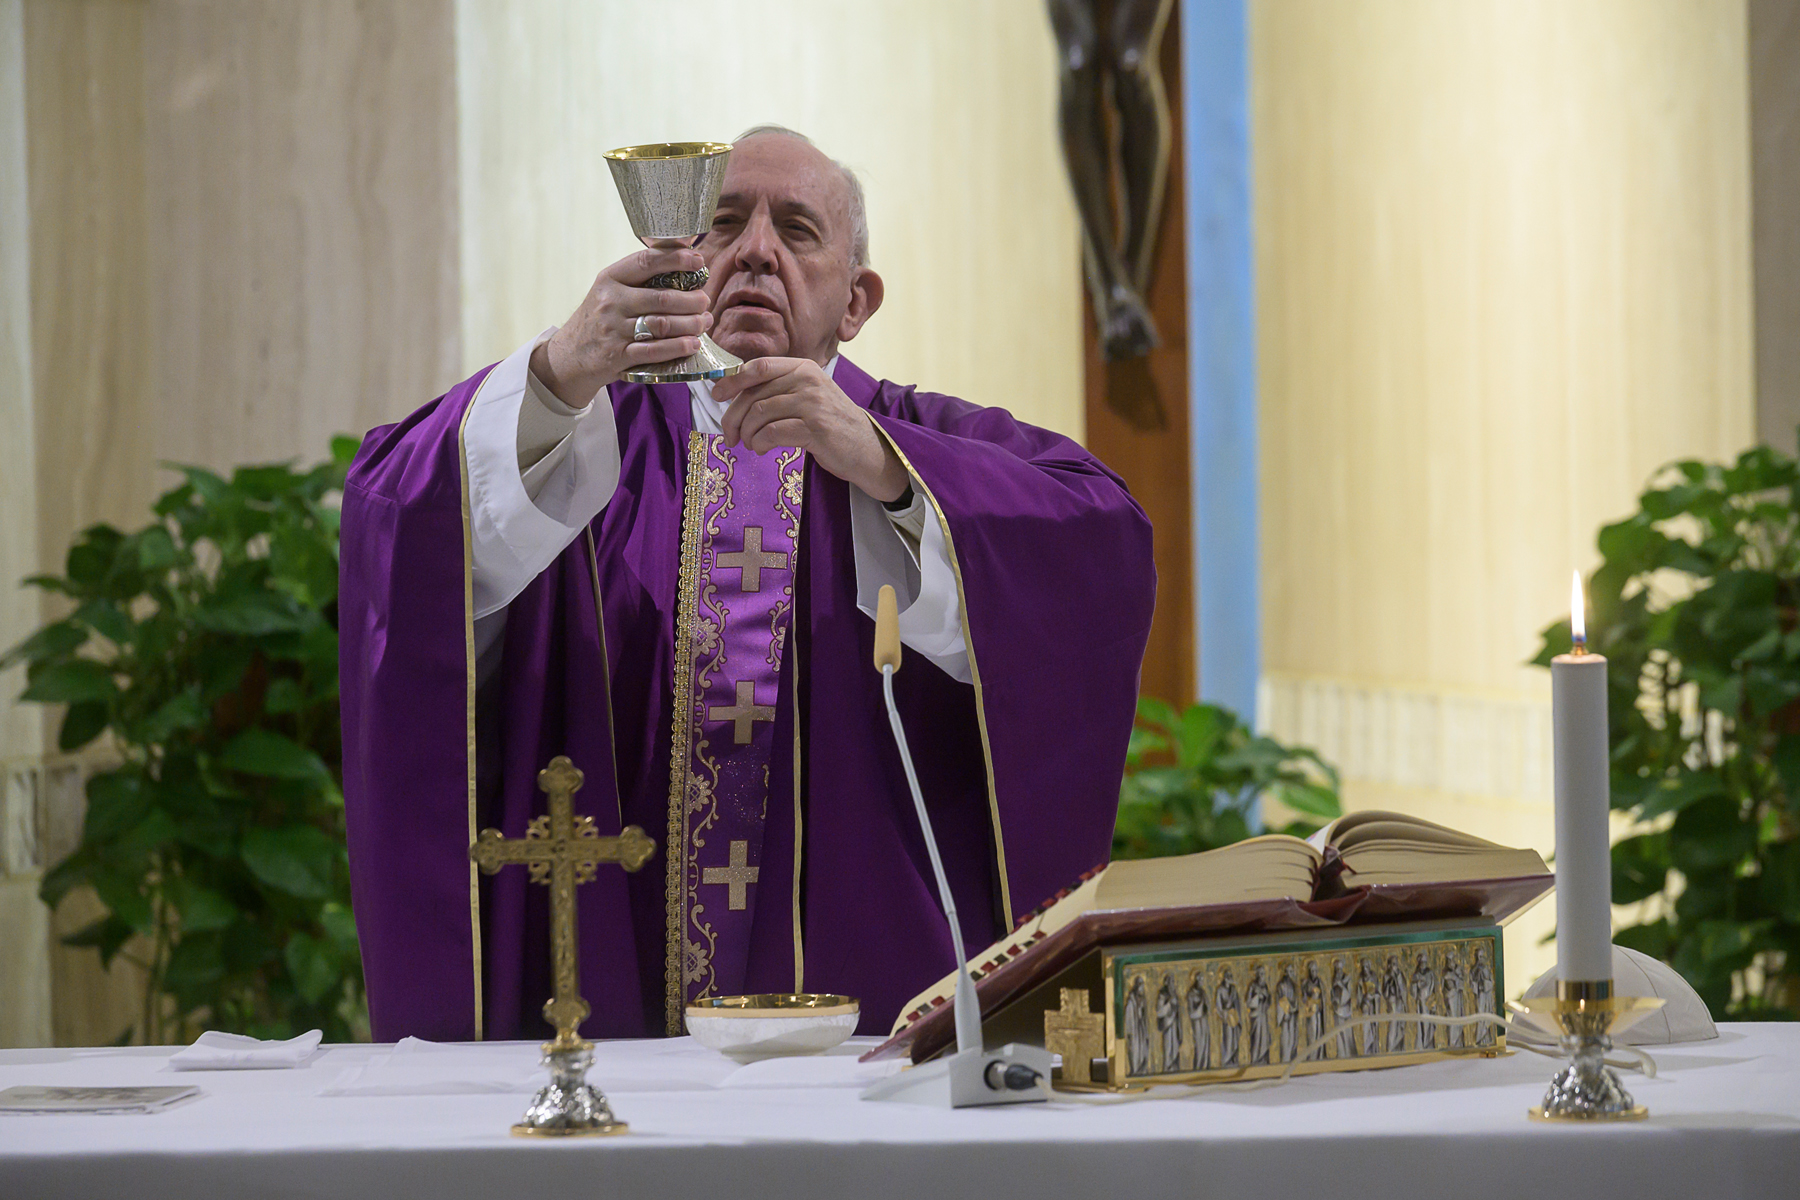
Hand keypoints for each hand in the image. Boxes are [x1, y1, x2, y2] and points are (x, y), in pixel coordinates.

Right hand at [528, 246, 713, 405]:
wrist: (570, 354)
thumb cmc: (600, 318)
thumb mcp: (611, 289)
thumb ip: (641, 277)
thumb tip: (683, 255)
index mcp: (610, 278)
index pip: (646, 261)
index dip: (676, 259)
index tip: (698, 261)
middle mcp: (611, 302)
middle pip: (662, 297)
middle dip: (692, 300)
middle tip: (704, 301)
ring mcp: (613, 330)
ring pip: (662, 324)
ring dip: (690, 324)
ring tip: (704, 322)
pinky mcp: (618, 356)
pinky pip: (654, 351)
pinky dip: (678, 347)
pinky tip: (693, 344)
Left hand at [714, 358, 909, 502]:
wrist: (865, 447)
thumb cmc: (830, 423)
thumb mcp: (808, 395)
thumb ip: (779, 389)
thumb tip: (733, 393)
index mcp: (804, 367)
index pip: (759, 367)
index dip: (732, 380)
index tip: (716, 395)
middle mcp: (809, 380)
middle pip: (754, 395)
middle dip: (734, 417)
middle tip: (729, 435)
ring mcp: (813, 404)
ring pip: (760, 414)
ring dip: (747, 434)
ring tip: (750, 444)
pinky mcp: (815, 429)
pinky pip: (772, 433)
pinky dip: (760, 443)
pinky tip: (762, 449)